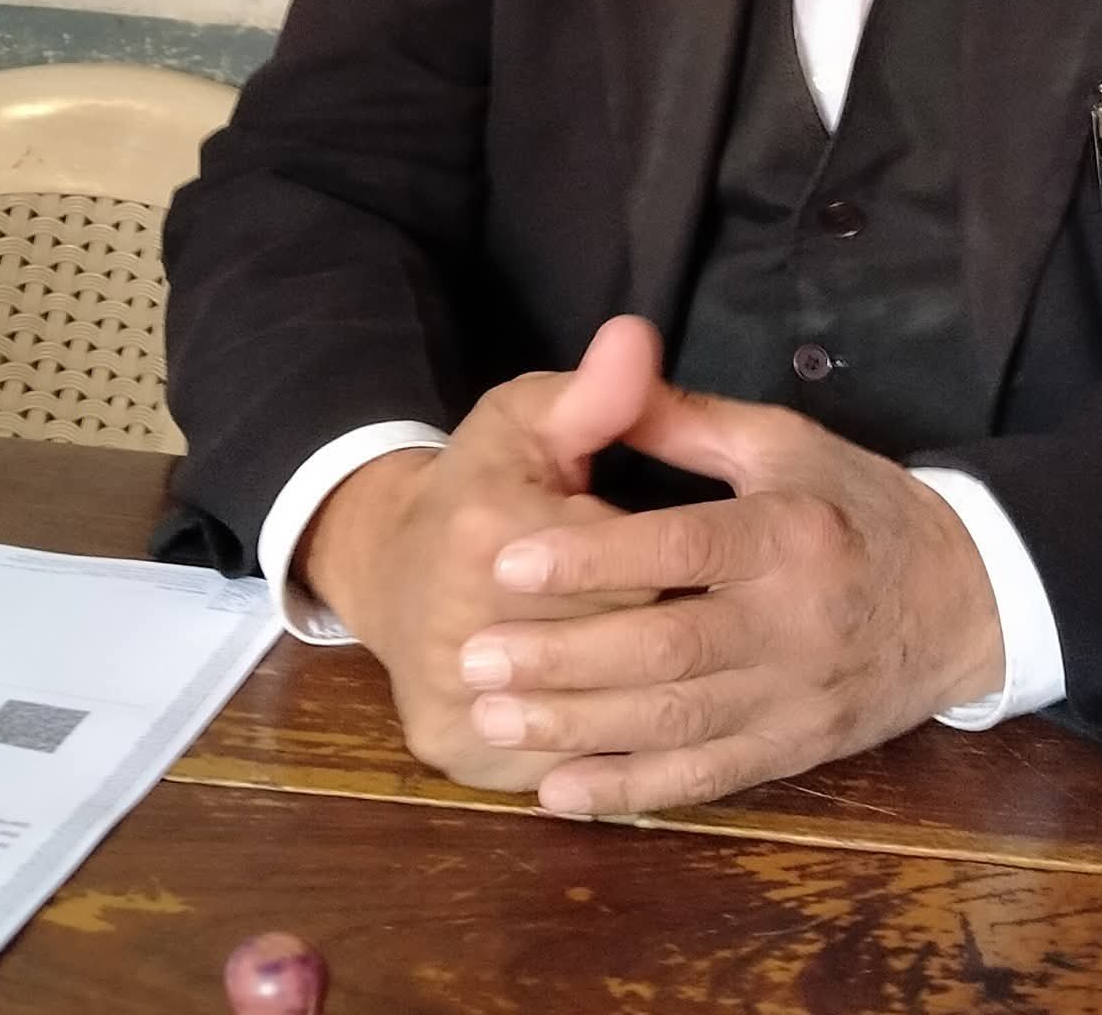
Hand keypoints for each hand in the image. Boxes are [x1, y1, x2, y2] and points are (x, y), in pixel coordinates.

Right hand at [296, 315, 662, 791]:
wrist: (392, 568)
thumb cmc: (483, 482)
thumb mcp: (532, 419)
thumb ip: (595, 391)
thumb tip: (640, 339)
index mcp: (489, 532)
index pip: (630, 565)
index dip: (672, 562)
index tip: (709, 560)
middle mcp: (459, 625)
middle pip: (618, 644)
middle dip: (669, 631)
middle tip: (709, 619)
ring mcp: (453, 702)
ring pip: (595, 714)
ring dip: (651, 698)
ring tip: (691, 671)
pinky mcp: (455, 754)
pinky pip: (561, 762)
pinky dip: (609, 747)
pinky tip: (642, 719)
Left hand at [455, 368, 1005, 814]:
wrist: (964, 598)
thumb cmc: (857, 505)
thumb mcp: (787, 443)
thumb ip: (692, 422)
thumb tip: (610, 379)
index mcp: (792, 533)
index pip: (684, 546)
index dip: (595, 555)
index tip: (508, 558)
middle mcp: (796, 623)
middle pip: (669, 648)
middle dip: (566, 656)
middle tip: (476, 654)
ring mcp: (797, 698)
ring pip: (678, 724)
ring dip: (581, 727)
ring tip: (496, 716)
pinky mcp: (794, 751)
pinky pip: (706, 780)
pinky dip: (632, 791)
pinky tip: (561, 791)